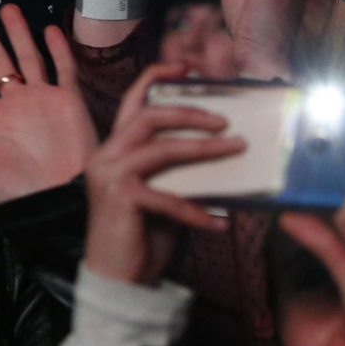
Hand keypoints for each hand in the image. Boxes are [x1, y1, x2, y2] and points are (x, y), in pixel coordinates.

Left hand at [0, 5, 96, 203]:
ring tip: (6, 8)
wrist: (63, 201)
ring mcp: (42, 100)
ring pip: (28, 57)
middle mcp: (14, 105)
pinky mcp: (70, 102)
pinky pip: (63, 69)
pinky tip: (48, 29)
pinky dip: (57, 49)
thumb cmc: (20, 194)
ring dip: (17, 33)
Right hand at [82, 61, 240, 285]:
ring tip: (238, 148)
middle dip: (190, 111)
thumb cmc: (142, 236)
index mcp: (113, 149)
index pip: (131, 102)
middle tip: (225, 120)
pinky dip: (198, 210)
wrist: (117, 279)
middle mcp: (106, 156)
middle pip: (148, 115)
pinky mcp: (121, 200)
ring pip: (162, 148)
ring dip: (205, 148)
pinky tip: (220, 222)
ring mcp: (110, 176)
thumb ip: (177, 168)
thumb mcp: (163, 192)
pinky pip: (170, 197)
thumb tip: (222, 148)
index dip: (158, 76)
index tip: (189, 67)